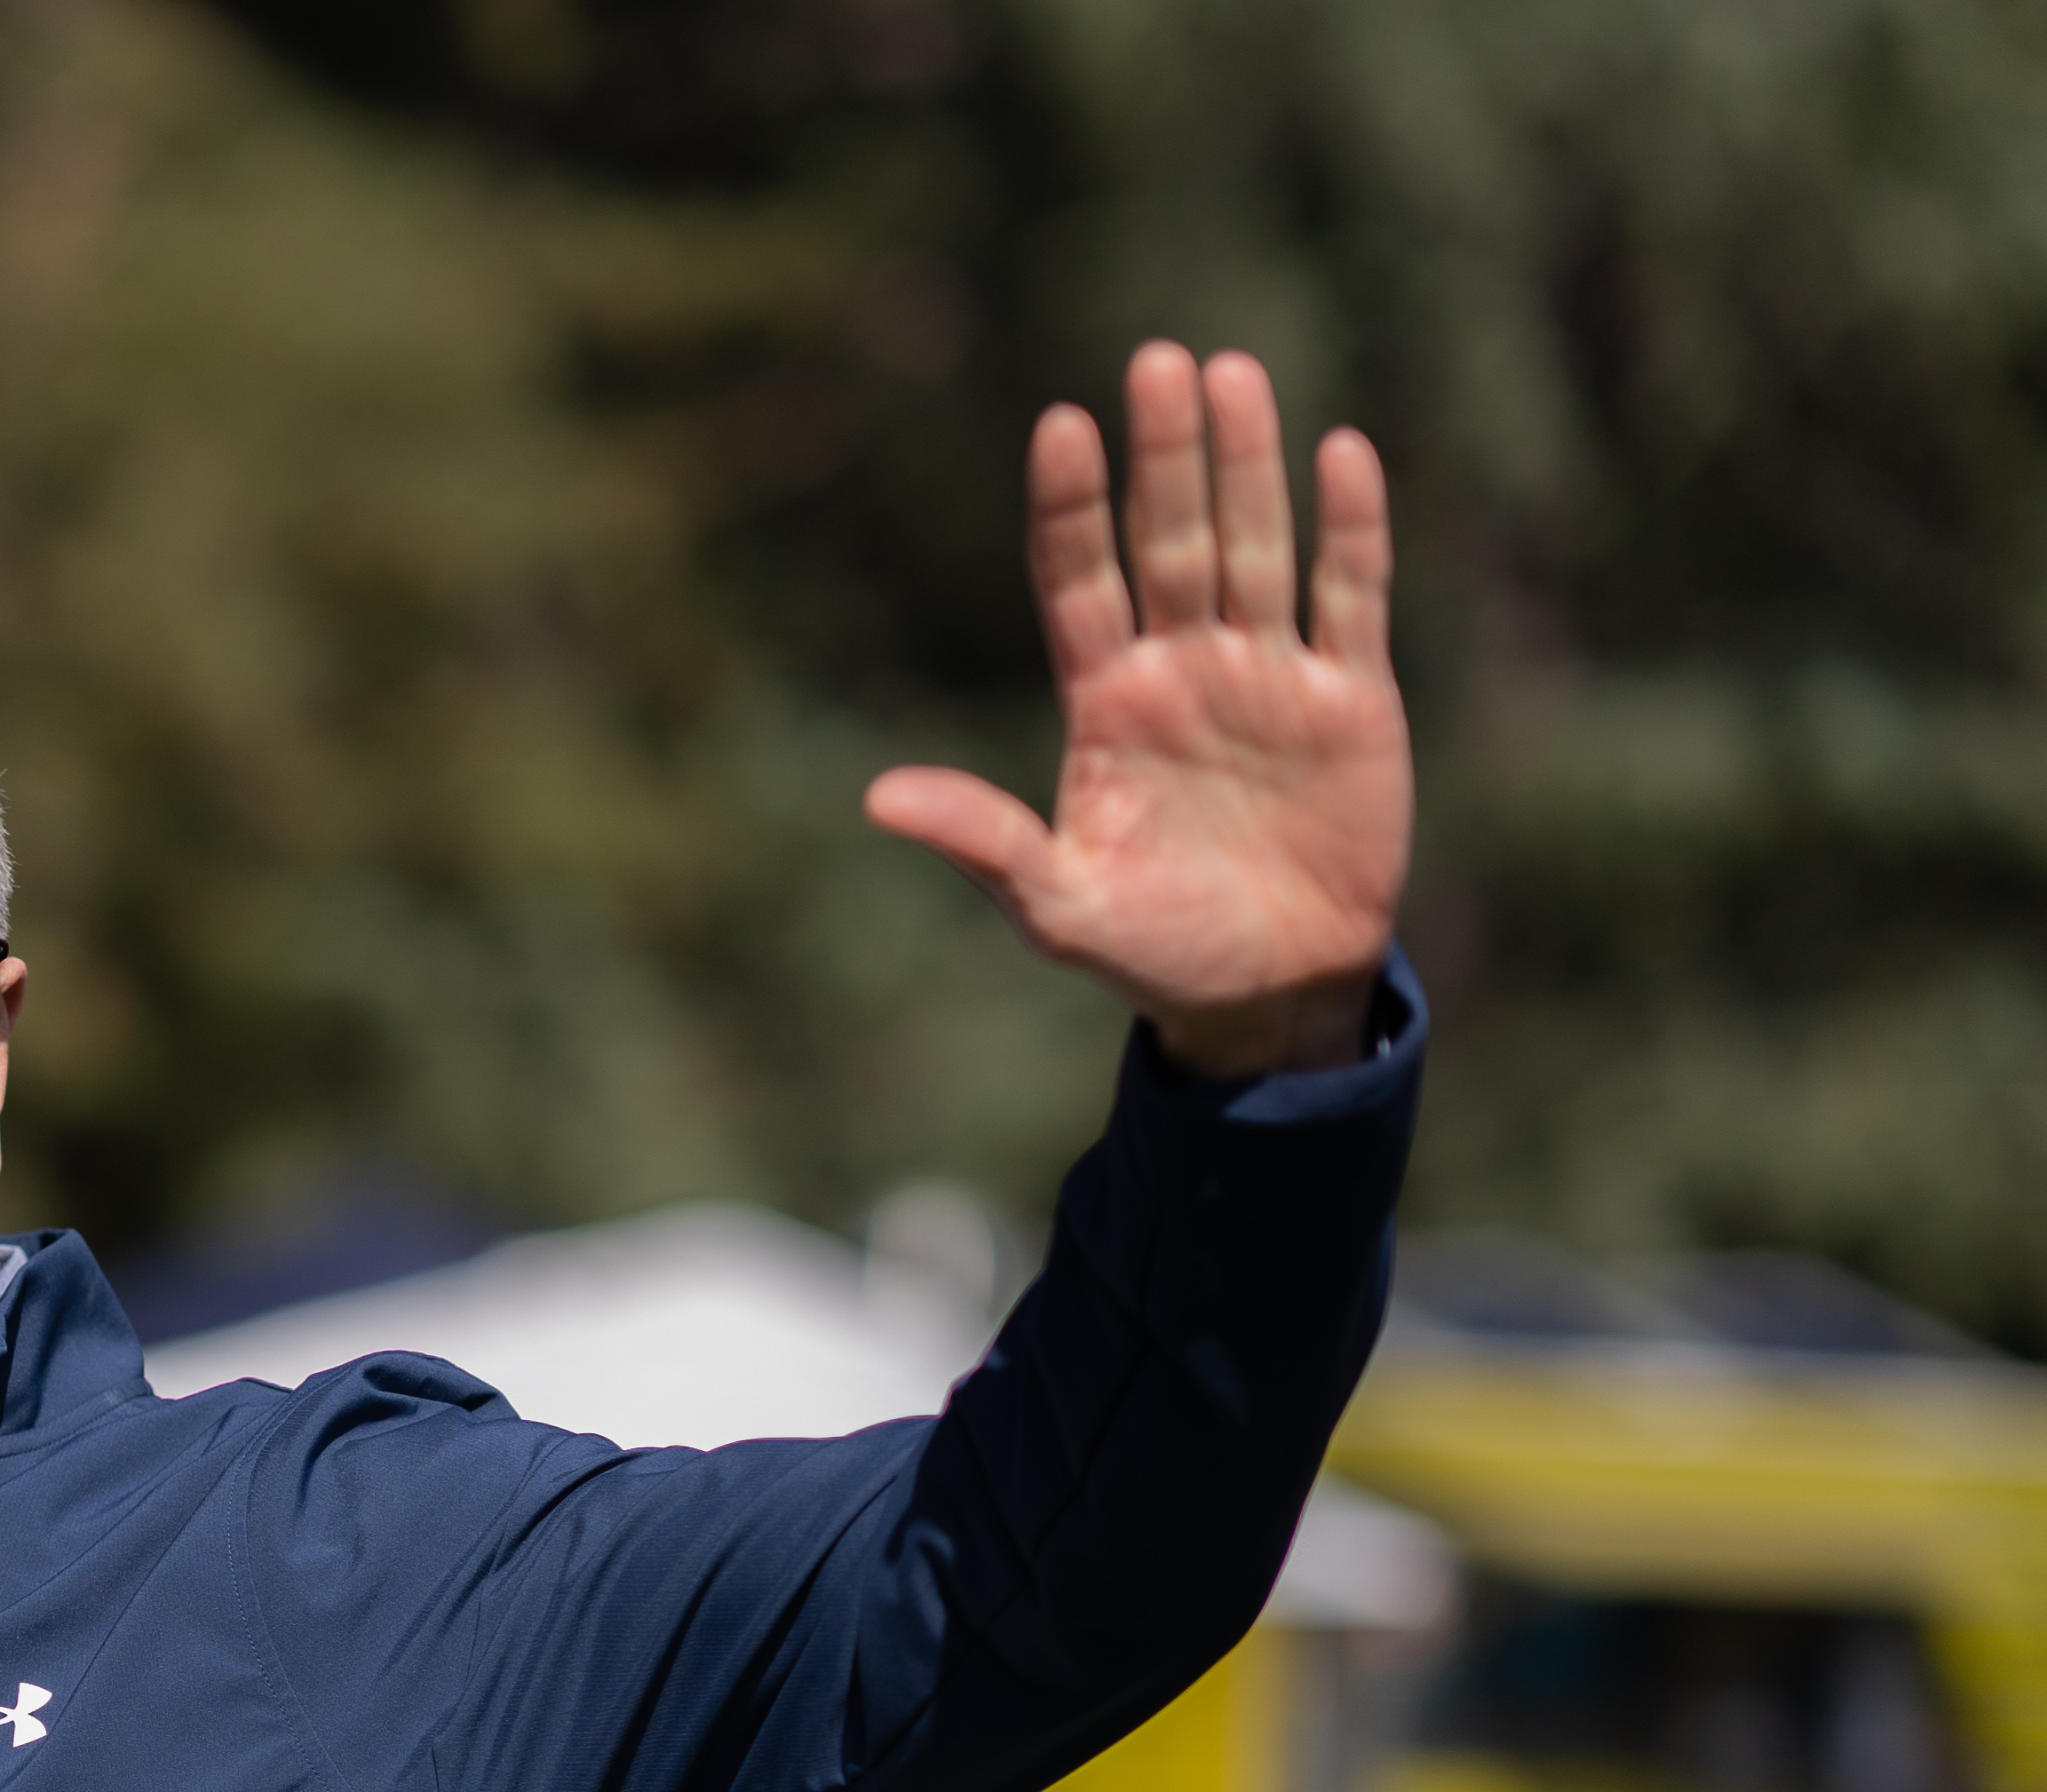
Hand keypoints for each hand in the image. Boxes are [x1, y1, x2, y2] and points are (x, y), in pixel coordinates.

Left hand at [866, 342, 1408, 1078]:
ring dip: (1247, 464)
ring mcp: (1268, 674)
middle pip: (1170, 539)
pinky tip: (1340, 452)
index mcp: (1105, 702)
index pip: (1080, 579)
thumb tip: (878, 798)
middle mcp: (1183, 667)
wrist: (1267, 991)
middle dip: (1164, 456)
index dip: (1073, 507)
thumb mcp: (1056, 904)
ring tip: (1233, 373)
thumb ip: (983, 842)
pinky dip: (1350, 527)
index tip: (1061, 426)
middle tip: (1156, 361)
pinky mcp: (1351, 697)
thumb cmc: (1150, 947)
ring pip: (1257, 545)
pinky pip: (1352, 596)